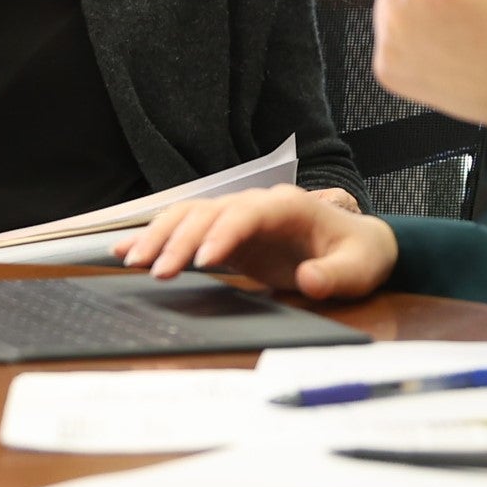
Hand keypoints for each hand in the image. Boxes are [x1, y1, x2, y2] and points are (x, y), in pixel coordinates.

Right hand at [115, 185, 398, 300]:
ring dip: (160, 237)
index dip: (223, 233)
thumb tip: (309, 281)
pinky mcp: (227, 234)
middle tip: (157, 271)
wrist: (358, 245)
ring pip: (189, 216)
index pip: (247, 213)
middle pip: (208, 213)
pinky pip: (186, 230)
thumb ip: (335, 276)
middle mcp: (257, 205)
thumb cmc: (359, 254)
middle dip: (180, 240)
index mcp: (289, 207)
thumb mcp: (358, 268)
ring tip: (132, 261)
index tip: (204, 260)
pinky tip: (127, 252)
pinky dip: (158, 238)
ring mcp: (239, 217)